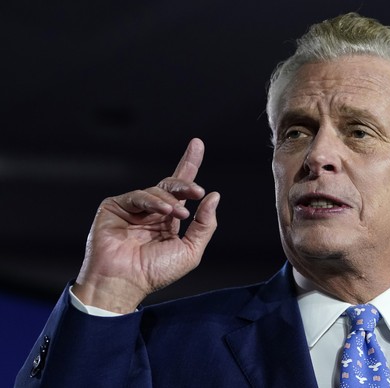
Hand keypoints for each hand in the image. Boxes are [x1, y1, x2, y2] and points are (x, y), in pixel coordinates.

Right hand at [72, 138, 219, 312]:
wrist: (123, 282)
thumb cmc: (155, 272)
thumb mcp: (190, 250)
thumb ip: (204, 224)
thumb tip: (214, 196)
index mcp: (168, 220)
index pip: (182, 189)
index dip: (189, 165)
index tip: (197, 144)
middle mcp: (152, 211)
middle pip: (172, 184)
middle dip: (187, 184)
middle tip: (197, 192)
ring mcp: (133, 208)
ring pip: (158, 190)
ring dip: (172, 201)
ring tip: (178, 215)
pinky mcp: (116, 206)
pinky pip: (139, 195)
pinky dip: (154, 201)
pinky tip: (165, 212)